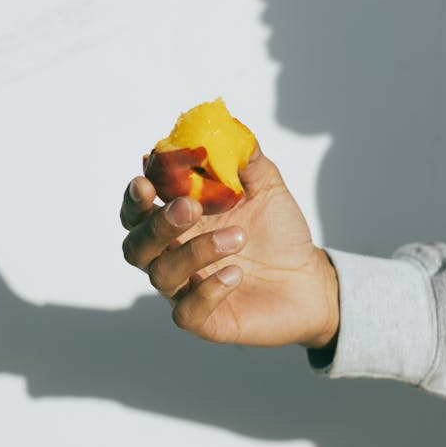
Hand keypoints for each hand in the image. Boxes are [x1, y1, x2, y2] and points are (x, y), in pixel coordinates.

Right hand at [121, 146, 338, 347]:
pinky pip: (187, 312)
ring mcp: (185, 290)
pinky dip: (208, 291)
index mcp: (177, 222)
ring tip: (238, 237)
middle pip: (136, 245)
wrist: (310, 279)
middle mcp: (172, 256)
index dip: (134, 197)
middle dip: (156, 224)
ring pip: (161, 275)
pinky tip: (235, 273)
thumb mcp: (266, 186)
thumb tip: (226, 125)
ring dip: (195, 252)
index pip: (137, 210)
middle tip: (190, 207)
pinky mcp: (206, 321)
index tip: (146, 179)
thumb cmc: (279, 232)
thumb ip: (243, 157)